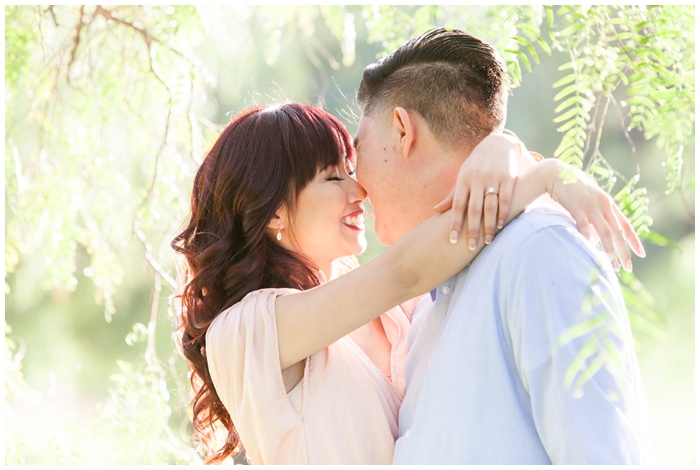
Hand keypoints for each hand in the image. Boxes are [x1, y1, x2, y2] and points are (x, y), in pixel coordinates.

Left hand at [433, 133, 520, 249]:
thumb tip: (436, 211)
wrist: (498, 143)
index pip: (457, 205)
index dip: (455, 223)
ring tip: (488, 241)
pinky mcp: (509, 177)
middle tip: (471, 247)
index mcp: (463, 180)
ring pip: (490, 206)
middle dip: (472, 229)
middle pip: (474, 209)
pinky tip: (501, 226)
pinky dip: (503, 213)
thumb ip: (452, 195)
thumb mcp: (462, 176)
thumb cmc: (476, 165)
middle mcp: (477, 179)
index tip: (452, 240)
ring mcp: (494, 178)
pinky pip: (505, 198)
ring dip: (489, 225)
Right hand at [543, 159, 645, 271]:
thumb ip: (595, 218)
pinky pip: (584, 226)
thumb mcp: (589, 202)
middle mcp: (603, 205)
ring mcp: (591, 206)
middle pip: (617, 232)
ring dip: (609, 251)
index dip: (634, 240)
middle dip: (623, 251)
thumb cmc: (572, 189)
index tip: (641, 254)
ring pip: (604, 232)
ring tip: (611, 265)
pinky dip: (588, 238)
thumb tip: (596, 239)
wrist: (557, 173)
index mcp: (608, 204)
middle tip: (628, 268)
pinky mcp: (577, 207)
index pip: (626, 225)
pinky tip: (590, 249)